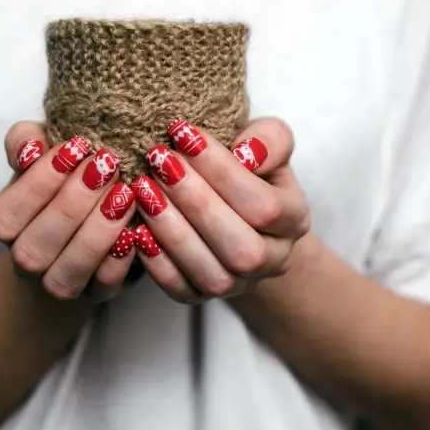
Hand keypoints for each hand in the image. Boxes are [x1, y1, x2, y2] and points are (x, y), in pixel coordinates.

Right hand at [0, 122, 137, 301]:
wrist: (84, 220)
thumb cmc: (60, 178)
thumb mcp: (41, 151)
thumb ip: (27, 140)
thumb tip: (31, 148)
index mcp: (6, 225)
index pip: (6, 214)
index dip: (38, 182)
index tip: (76, 147)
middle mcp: (26, 260)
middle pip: (34, 248)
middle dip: (72, 205)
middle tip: (107, 166)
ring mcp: (60, 282)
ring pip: (66, 275)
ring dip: (96, 233)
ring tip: (125, 194)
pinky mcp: (98, 293)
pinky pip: (104, 287)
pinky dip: (119, 261)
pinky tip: (136, 229)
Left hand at [130, 118, 309, 303]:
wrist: (234, 209)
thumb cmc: (248, 169)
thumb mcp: (266, 144)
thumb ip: (268, 139)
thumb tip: (246, 152)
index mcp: (293, 221)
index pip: (264, 206)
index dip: (222, 171)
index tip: (183, 134)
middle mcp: (273, 260)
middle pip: (241, 247)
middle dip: (195, 201)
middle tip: (159, 161)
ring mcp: (239, 285)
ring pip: (212, 274)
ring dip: (172, 231)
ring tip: (144, 190)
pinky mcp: (202, 296)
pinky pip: (181, 290)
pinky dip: (157, 263)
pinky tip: (137, 228)